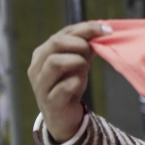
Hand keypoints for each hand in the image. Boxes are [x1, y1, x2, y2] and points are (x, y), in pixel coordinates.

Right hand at [27, 22, 111, 142]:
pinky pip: (63, 87)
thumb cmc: (69, 84)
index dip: (86, 29)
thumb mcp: (77, 62)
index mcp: (43, 53)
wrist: (64, 116)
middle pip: (55, 43)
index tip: (108, 30)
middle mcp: (37, 67)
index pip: (62, 33)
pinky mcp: (50, 102)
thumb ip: (85, 46)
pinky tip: (79, 84)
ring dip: (77, 61)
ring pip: (55, 62)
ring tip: (85, 68)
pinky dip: (76, 82)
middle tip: (91, 52)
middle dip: (80, 44)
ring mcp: (40, 85)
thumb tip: (101, 30)